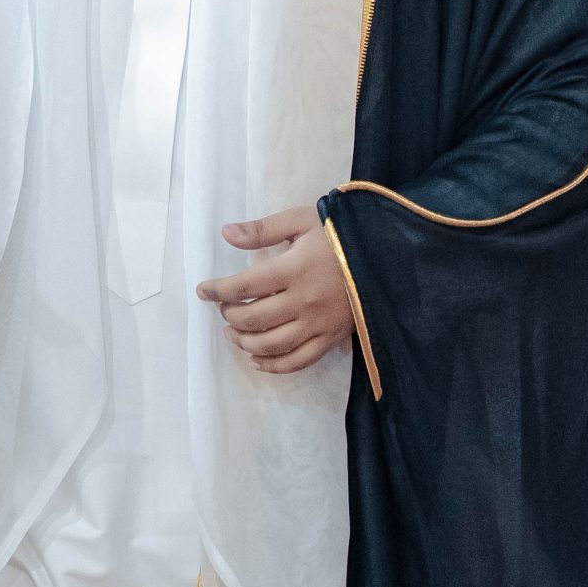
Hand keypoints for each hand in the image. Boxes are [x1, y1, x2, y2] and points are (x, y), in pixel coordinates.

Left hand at [196, 204, 353, 373]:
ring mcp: (318, 325)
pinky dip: (273, 366)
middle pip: (253, 319)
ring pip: (271, 345)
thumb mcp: (300, 220)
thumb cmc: (338, 235)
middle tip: (223, 308)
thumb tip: (226, 234)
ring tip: (233, 333)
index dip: (218, 290)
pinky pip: (297, 362)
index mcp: (293, 270)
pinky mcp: (330, 340)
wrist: (384, 256)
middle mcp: (303, 302)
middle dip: (229, 316)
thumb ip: (262, 229)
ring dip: (244, 342)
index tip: (203, 290)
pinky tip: (257, 360)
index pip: (244, 287)